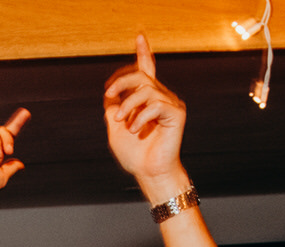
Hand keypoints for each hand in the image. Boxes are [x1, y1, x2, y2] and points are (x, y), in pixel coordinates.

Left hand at [104, 35, 188, 196]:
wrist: (148, 172)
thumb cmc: (134, 154)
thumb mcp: (115, 128)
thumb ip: (113, 107)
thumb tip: (110, 92)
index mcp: (147, 99)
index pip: (146, 70)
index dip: (143, 53)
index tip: (140, 36)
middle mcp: (160, 97)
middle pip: (140, 74)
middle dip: (121, 81)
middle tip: (108, 95)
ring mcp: (169, 104)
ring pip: (146, 89)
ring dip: (128, 105)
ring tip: (122, 122)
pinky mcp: (176, 113)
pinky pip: (155, 104)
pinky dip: (141, 116)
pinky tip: (136, 130)